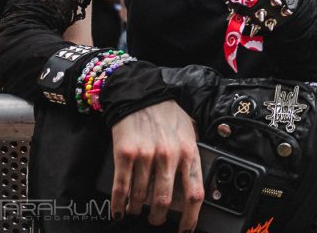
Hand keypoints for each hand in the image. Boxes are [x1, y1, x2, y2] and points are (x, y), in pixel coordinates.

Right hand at [109, 100, 203, 229]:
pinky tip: (119, 211)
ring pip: (141, 198)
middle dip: (159, 217)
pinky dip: (119, 205)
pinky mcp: (125, 156)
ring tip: (137, 211)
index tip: (185, 229)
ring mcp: (146, 157)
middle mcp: (168, 157)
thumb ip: (192, 157)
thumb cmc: (168, 115)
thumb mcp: (190, 132)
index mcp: (188, 152)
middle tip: (156, 220)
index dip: (191, 217)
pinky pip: (121, 189)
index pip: (194, 193)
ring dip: (138, 210)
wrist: (141, 95)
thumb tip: (197, 185)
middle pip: (166, 201)